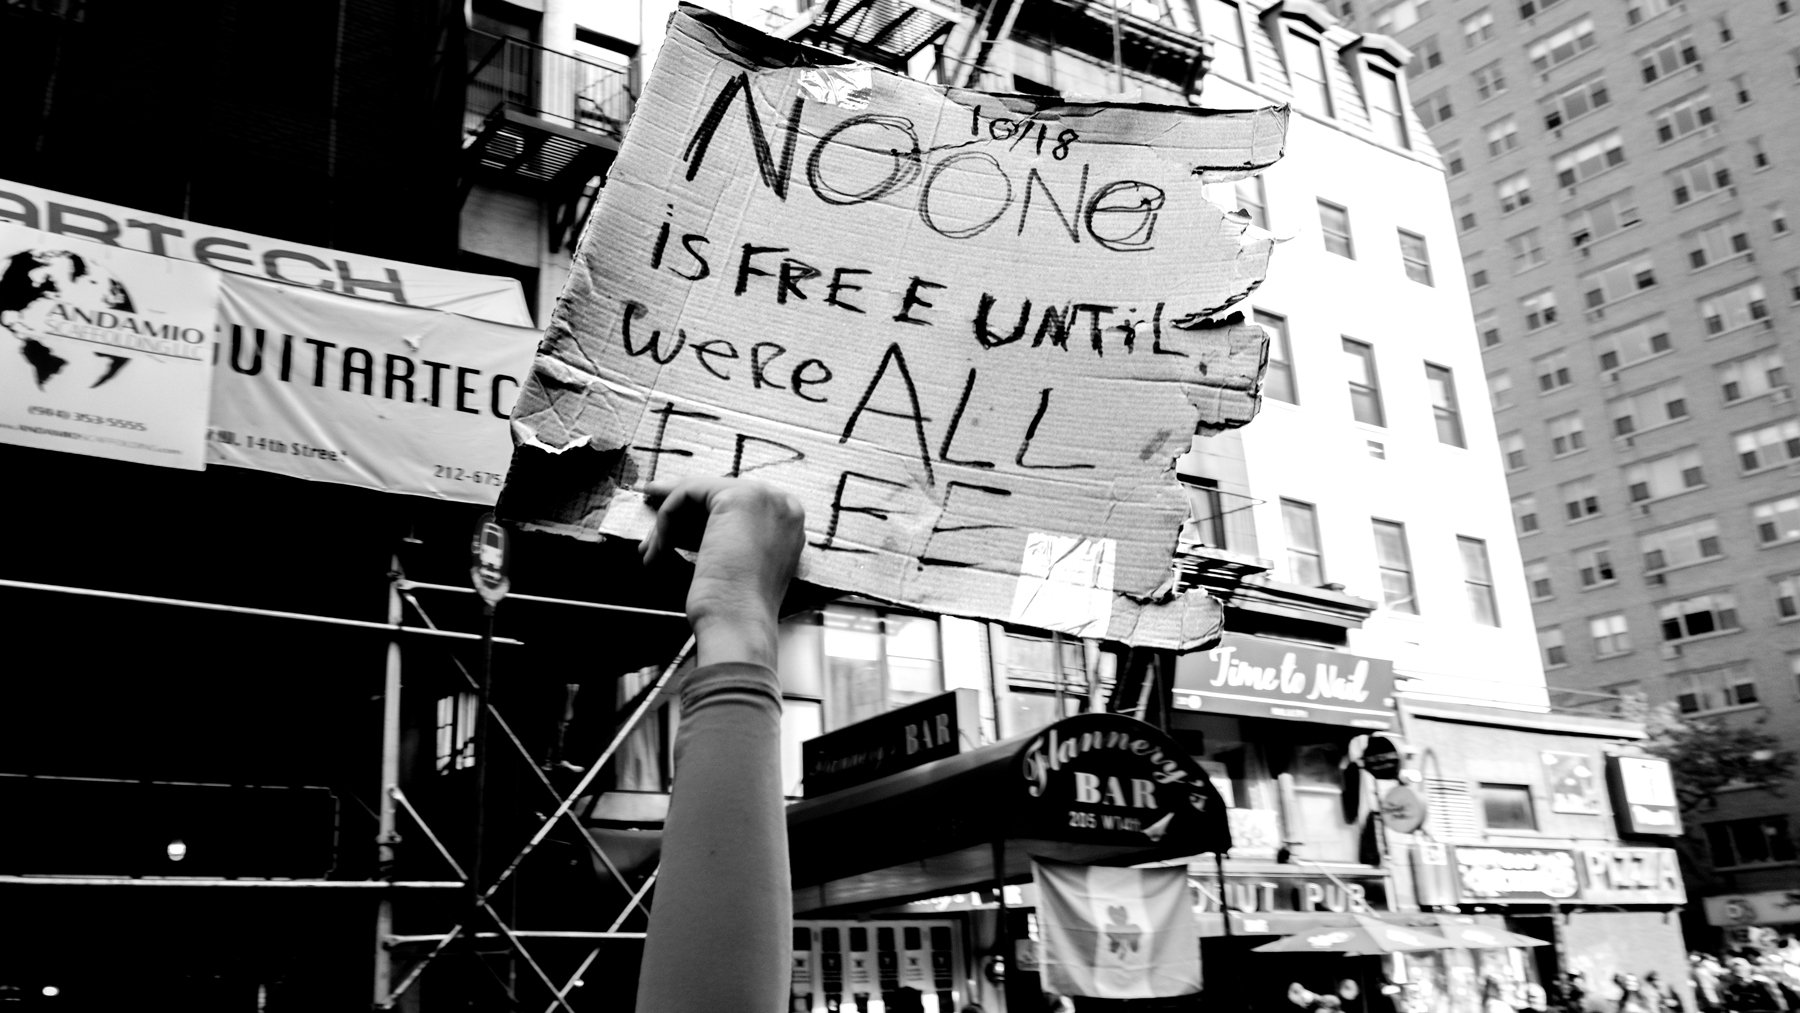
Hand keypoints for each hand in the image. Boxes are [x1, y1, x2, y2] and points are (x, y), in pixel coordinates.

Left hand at [640, 477, 805, 668]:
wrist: (741, 626)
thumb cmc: (739, 611)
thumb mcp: (737, 564)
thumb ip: (724, 537)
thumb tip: (685, 524)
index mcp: (789, 522)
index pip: (734, 508)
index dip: (698, 518)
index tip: (671, 525)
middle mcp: (783, 504)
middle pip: (716, 498)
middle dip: (679, 518)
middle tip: (652, 539)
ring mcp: (764, 498)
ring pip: (699, 493)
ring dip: (667, 524)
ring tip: (651, 550)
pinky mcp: (737, 498)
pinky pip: (687, 494)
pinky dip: (666, 520)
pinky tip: (658, 547)